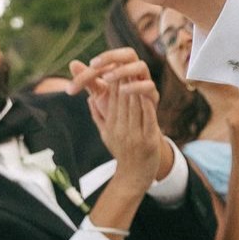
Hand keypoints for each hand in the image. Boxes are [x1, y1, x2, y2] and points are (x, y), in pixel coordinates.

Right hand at [80, 55, 162, 188]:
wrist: (134, 176)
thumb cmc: (121, 152)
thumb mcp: (106, 134)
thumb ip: (98, 115)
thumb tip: (90, 98)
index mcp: (110, 126)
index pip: (111, 99)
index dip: (114, 81)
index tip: (116, 66)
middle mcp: (120, 129)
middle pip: (121, 100)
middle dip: (123, 80)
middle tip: (126, 63)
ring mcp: (133, 135)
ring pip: (133, 107)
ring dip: (134, 89)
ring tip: (137, 73)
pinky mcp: (147, 140)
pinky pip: (147, 119)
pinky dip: (148, 105)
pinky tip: (149, 93)